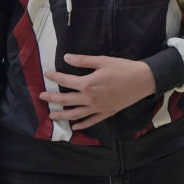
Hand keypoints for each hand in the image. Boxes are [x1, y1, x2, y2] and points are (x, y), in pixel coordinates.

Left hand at [40, 55, 155, 129]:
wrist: (142, 80)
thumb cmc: (123, 68)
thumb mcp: (102, 61)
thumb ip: (83, 61)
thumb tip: (66, 57)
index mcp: (88, 84)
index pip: (66, 81)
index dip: (55, 77)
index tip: (47, 74)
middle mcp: (90, 98)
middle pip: (66, 100)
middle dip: (52, 99)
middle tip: (42, 97)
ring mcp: (98, 108)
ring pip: (75, 114)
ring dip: (62, 115)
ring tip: (52, 115)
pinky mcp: (106, 112)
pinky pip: (91, 121)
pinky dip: (81, 125)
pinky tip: (74, 126)